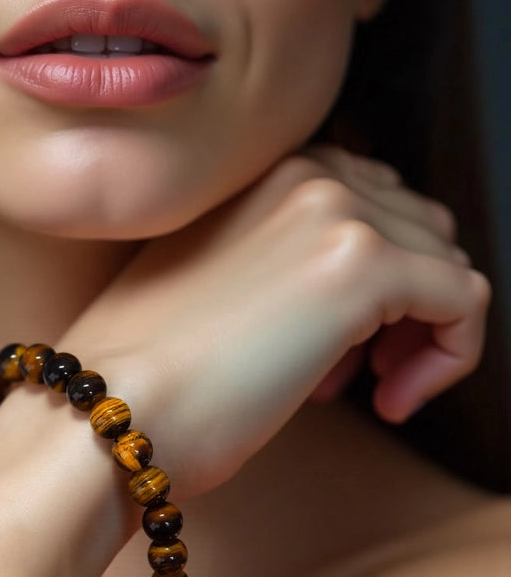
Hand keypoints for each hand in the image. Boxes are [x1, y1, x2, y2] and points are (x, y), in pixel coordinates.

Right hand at [61, 147, 489, 495]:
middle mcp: (303, 172)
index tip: (341, 347)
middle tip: (358, 373)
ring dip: (423, 333)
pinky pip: (465, 301)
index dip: (375, 278)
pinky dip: (450, 357)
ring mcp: (332, 212)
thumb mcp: (214, 288)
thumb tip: (344, 299)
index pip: (373, 203)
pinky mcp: (360, 267)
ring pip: (447, 262)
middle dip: (405, 306)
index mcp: (263, 175)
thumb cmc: (145, 370)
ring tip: (369, 388)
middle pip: (420, 229)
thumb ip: (280, 264)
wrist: (110, 405)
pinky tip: (393, 401)